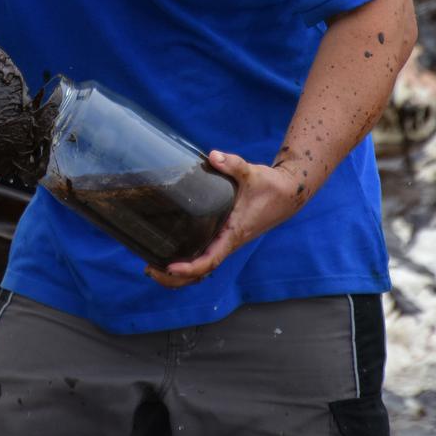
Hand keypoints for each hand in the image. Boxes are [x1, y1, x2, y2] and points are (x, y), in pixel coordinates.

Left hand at [145, 151, 306, 288]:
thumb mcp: (251, 172)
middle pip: (201, 273)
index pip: (210, 260)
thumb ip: (232, 164)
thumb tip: (213, 156)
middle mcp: (228, 243)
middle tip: (149, 270)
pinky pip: (205, 257)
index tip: (170, 267)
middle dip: (175, 279)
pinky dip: (188, 263)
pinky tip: (171, 254)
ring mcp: (226, 242)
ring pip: (202, 269)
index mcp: (233, 234)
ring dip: (179, 276)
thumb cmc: (269, 186)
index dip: (189, 268)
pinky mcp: (225, 237)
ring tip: (152, 267)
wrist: (286, 194)